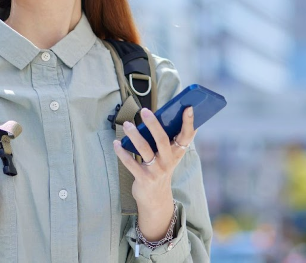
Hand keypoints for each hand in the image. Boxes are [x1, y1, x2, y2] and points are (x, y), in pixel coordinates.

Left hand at [112, 106, 196, 238]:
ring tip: (126, 125)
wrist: (156, 199)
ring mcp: (156, 170)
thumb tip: (163, 115)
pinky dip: (122, 152)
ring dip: (134, 136)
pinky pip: (131, 163)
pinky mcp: (143, 178)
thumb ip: (168, 139)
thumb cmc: (161, 169)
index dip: (189, 122)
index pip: (186, 136)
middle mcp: (168, 161)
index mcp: (177, 153)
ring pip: (144, 150)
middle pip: (162, 140)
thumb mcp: (169, 156)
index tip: (188, 107)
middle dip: (154, 124)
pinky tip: (116, 143)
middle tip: (144, 111)